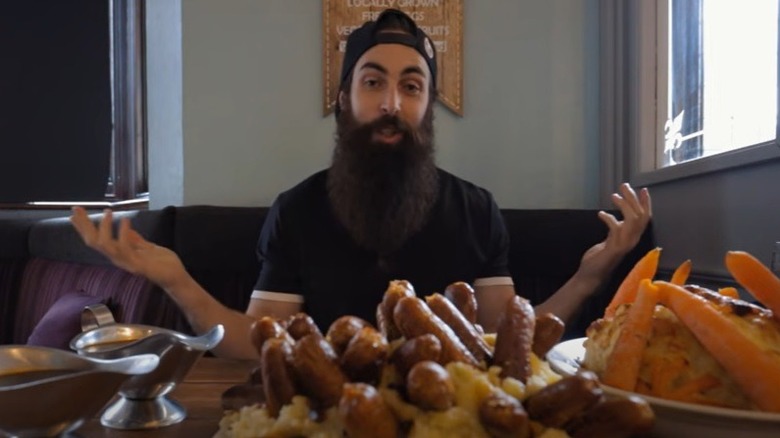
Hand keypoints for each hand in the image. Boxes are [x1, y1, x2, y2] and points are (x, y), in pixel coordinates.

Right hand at [70, 207, 187, 289]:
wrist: (176, 277)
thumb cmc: (163, 263)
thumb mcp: (147, 247)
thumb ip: (135, 240)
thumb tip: (125, 226)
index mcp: (119, 254)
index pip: (96, 239)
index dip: (84, 227)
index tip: (75, 212)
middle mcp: (119, 259)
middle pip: (94, 242)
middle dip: (84, 226)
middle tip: (77, 209)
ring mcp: (127, 263)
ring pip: (105, 246)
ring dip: (104, 228)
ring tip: (107, 211)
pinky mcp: (138, 265)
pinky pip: (126, 249)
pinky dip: (124, 234)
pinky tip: (126, 221)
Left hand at [578, 183, 652, 281]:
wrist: (591, 277)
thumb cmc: (600, 259)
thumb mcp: (611, 240)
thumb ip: (617, 230)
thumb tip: (618, 219)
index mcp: (632, 237)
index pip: (645, 218)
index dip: (646, 203)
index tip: (643, 189)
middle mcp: (632, 241)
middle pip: (640, 216)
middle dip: (633, 198)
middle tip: (624, 185)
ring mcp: (624, 245)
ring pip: (632, 220)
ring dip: (624, 205)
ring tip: (614, 195)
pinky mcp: (614, 249)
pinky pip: (616, 229)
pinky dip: (609, 218)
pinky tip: (600, 214)